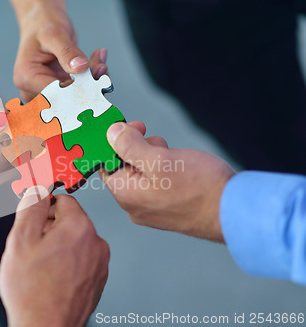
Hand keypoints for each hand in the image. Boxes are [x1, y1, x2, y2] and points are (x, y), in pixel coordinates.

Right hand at [0, 107, 11, 200]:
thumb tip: (1, 119)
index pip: (7, 154)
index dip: (16, 131)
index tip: (14, 113)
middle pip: (12, 161)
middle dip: (16, 136)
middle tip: (10, 113)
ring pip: (9, 165)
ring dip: (10, 143)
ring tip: (0, 122)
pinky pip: (1, 168)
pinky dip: (2, 150)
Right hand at [0, 187, 109, 326]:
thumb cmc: (32, 290)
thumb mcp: (21, 239)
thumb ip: (31, 207)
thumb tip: (37, 189)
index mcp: (79, 227)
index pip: (64, 199)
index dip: (44, 207)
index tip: (35, 216)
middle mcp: (96, 242)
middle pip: (71, 220)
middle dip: (51, 227)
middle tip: (32, 247)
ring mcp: (99, 263)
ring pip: (76, 241)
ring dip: (59, 246)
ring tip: (41, 265)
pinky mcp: (98, 280)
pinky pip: (82, 260)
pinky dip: (68, 262)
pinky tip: (52, 277)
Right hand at [12, 0, 107, 100]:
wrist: (42, 24)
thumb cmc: (42, 26)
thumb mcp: (54, 34)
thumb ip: (67, 52)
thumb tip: (81, 67)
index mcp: (26, 78)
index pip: (55, 94)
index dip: (77, 90)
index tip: (96, 76)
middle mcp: (33, 90)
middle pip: (66, 99)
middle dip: (88, 85)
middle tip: (102, 66)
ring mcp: (46, 93)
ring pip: (75, 98)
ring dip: (93, 81)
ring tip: (99, 59)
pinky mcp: (59, 92)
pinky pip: (79, 92)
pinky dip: (92, 78)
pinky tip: (97, 60)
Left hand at [101, 122, 235, 242]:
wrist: (233, 212)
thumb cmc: (199, 187)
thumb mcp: (159, 158)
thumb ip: (129, 146)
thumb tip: (111, 134)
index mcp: (125, 194)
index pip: (106, 163)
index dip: (114, 142)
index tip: (130, 127)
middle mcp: (134, 205)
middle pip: (123, 167)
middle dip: (136, 148)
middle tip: (156, 141)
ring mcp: (151, 209)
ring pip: (141, 173)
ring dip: (152, 157)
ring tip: (172, 155)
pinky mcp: (167, 209)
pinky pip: (156, 184)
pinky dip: (163, 170)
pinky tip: (179, 166)